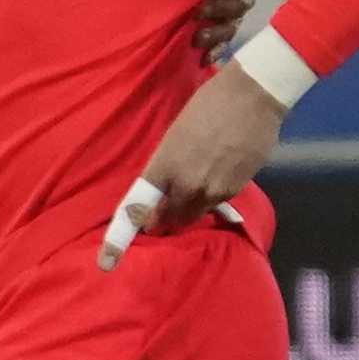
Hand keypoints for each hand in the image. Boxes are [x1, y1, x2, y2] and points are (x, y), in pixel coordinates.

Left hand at [99, 61, 291, 272]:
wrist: (252, 97)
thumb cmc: (207, 106)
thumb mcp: (175, 134)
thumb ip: (166, 165)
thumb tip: (165, 184)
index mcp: (163, 166)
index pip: (138, 208)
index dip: (121, 237)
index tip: (106, 262)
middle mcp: (186, 185)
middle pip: (168, 220)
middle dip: (162, 222)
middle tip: (158, 221)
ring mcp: (213, 190)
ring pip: (194, 214)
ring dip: (188, 211)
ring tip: (191, 193)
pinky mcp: (235, 190)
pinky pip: (217, 203)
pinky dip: (211, 198)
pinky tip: (215, 178)